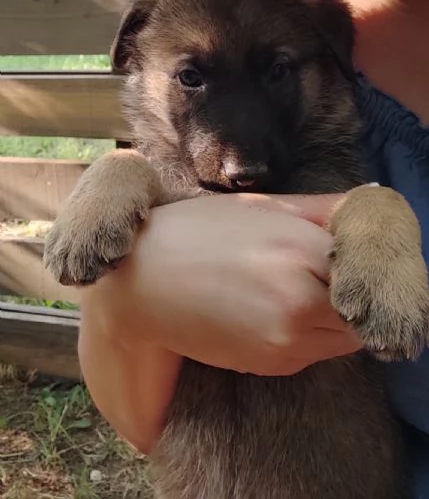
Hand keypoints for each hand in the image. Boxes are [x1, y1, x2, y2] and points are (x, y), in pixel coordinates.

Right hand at [78, 193, 360, 452]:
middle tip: (313, 266)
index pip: (370, 269)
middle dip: (348, 289)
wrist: (144, 280)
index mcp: (300, 254)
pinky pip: (316, 351)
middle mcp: (300, 306)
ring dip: (333, 314)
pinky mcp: (272, 365)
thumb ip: (326, 209)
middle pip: (364, 308)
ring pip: (346, 335)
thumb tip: (373, 202)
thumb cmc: (198, 232)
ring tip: (288, 286)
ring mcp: (286, 343)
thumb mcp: (264, 207)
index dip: (361, 261)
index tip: (340, 253)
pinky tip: (271, 310)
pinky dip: (309, 333)